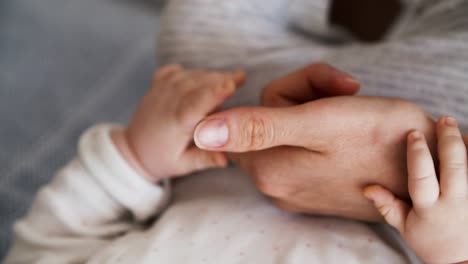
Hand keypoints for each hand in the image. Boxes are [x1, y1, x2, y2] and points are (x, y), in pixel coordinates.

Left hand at [112, 65, 244, 181]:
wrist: (133, 150)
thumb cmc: (162, 160)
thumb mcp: (184, 165)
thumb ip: (205, 159)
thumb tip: (226, 159)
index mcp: (175, 123)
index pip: (195, 103)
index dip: (214, 92)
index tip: (232, 84)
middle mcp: (166, 103)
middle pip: (197, 84)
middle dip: (220, 78)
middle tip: (241, 77)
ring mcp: (159, 91)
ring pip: (188, 75)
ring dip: (209, 74)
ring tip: (230, 77)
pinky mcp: (156, 86)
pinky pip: (176, 71)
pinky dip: (192, 71)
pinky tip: (204, 77)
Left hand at [193, 63, 435, 220]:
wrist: (429, 167)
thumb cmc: (379, 136)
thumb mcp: (317, 121)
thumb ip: (256, 127)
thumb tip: (200, 133)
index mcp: (268, 168)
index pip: (250, 113)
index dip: (289, 93)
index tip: (322, 94)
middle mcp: (275, 185)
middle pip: (268, 122)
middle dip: (304, 99)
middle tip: (344, 96)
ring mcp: (295, 190)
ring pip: (288, 133)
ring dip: (316, 112)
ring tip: (353, 113)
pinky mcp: (313, 189)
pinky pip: (303, 150)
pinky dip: (323, 133)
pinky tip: (351, 135)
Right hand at [364, 117, 467, 263]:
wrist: (464, 262)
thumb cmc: (432, 243)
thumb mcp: (405, 228)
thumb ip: (387, 206)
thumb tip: (367, 187)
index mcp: (429, 208)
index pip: (422, 177)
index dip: (418, 154)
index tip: (413, 134)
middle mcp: (454, 202)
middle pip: (454, 167)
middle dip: (449, 140)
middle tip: (445, 120)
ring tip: (461, 129)